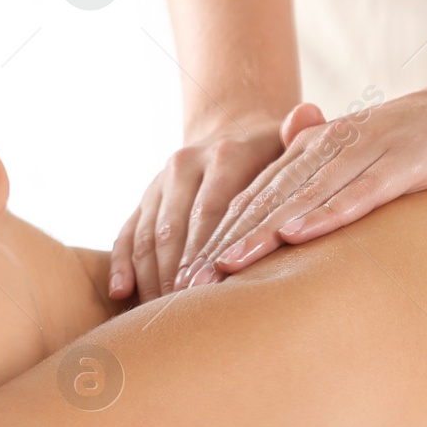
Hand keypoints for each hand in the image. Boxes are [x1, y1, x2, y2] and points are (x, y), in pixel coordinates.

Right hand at [109, 113, 285, 302]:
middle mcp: (185, 165)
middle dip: (177, 272)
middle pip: (176, 228)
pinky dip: (121, 263)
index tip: (206, 289)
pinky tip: (119, 292)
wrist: (232, 129)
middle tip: (182, 311)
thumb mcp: (291, 140)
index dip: (208, 252)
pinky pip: (128, 232)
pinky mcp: (146, 198)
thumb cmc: (274, 151)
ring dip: (151, 275)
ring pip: (149, 234)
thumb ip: (300, 133)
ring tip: (159, 312)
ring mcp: (161, 183)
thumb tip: (306, 114)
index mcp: (224, 155)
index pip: (214, 210)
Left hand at [176, 73, 426, 287]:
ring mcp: (370, 149)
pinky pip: (362, 188)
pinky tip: (298, 235)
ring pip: (302, 195)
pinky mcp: (410, 157)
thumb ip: (335, 191)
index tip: (186, 277)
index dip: (219, 236)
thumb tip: (299, 237)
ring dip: (261, 233)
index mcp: (319, 150)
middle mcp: (333, 146)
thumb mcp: (374, 165)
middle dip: (224, 242)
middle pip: (266, 199)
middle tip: (186, 285)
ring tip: (222, 268)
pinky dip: (327, 212)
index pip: (256, 197)